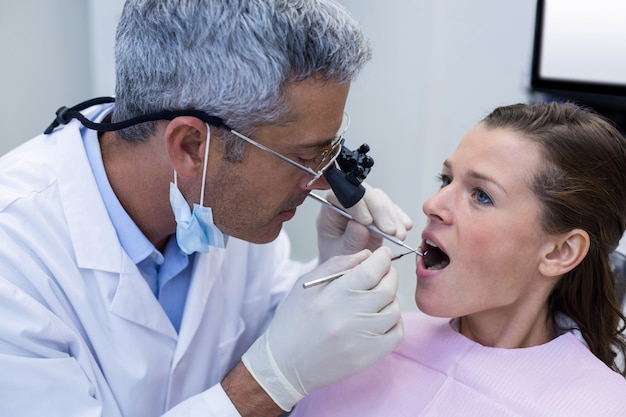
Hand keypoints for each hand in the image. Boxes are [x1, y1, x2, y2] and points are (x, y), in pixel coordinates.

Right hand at [241, 247, 402, 410]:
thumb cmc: (295, 320)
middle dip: (389, 275)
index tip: (383, 255)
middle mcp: (349, 317)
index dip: (383, 258)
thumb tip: (367, 255)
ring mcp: (361, 339)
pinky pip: (396, 333)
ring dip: (390, 299)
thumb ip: (338, 264)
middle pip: (387, 288)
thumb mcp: (308, 285)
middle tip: (383, 273)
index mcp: (332, 295)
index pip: (371, 270)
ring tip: (377, 298)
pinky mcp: (368, 357)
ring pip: (394, 310)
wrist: (285, 363)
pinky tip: (379, 318)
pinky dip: (393, 322)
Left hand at [317, 184, 412, 263]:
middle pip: (365, 194)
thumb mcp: (340, 254)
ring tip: (398, 236)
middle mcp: (346, 203)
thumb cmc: (337, 259)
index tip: (367, 221)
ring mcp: (364, 206)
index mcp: (330, 209)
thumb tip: (360, 226)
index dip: (356, 204)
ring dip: (393, 216)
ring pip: (380, 199)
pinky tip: (405, 227)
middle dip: (381, 211)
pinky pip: (391, 208)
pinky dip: (400, 217)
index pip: (340, 195)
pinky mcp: (378, 213)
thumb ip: (350, 240)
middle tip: (390, 231)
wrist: (346, 266)